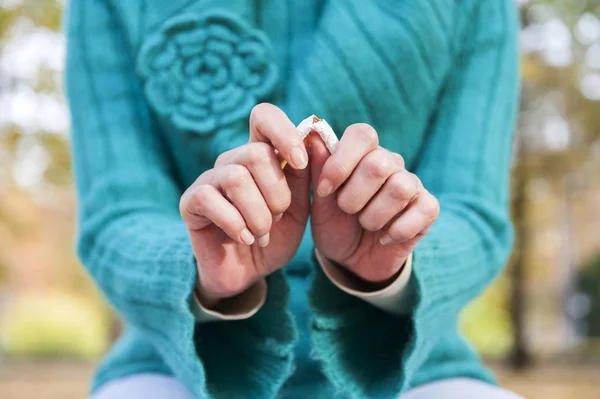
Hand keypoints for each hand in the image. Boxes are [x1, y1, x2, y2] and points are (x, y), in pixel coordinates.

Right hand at [180, 104, 309, 302]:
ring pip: (236, 178)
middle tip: (277, 218)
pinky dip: (236, 224)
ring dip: (258, 214)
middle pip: (256, 153)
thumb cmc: (274, 237)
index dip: (284, 133)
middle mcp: (232, 161)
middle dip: (277, 194)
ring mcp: (209, 180)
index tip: (300, 164)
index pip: (264, 117)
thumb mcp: (301, 208)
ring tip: (262, 234)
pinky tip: (245, 239)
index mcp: (260, 156)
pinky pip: (212, 200)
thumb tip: (315, 134)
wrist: (248, 274)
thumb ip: (307, 174)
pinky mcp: (191, 202)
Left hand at [309, 124, 439, 283]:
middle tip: (346, 210)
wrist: (351, 260)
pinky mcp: (428, 208)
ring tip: (365, 224)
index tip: (323, 190)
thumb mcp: (320, 200)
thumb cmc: (335, 223)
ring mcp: (412, 184)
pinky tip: (384, 237)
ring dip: (374, 215)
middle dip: (353, 196)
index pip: (362, 135)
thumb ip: (318, 168)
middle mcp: (391, 163)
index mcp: (363, 153)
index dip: (340, 162)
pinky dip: (398, 230)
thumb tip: (314, 134)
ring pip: (400, 188)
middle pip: (378, 164)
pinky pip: (424, 210)